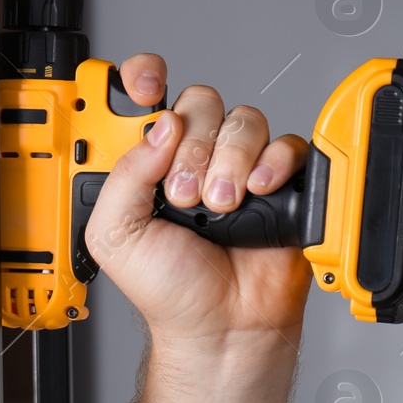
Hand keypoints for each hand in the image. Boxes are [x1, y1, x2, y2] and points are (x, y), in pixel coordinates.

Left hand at [83, 53, 313, 351]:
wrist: (221, 324)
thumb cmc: (168, 288)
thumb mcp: (115, 235)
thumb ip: (124, 176)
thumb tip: (157, 128)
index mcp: (147, 162)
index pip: (145, 97)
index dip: (144, 78)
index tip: (145, 87)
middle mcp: (192, 156)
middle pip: (200, 103)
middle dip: (192, 146)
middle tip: (184, 195)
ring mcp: (236, 165)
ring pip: (243, 119)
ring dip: (229, 162)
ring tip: (219, 207)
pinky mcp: (278, 180)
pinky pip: (286, 143)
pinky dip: (272, 163)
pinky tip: (256, 191)